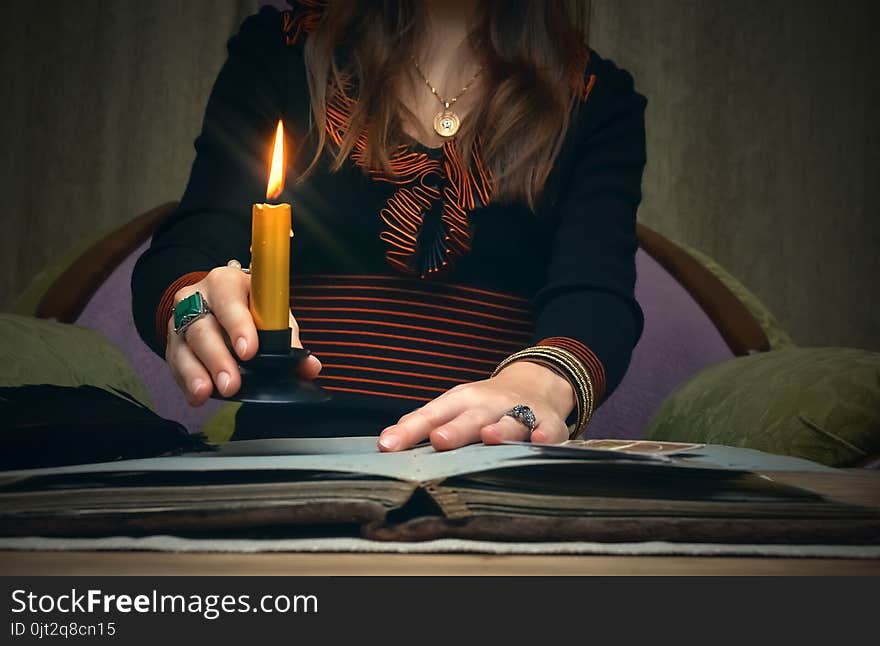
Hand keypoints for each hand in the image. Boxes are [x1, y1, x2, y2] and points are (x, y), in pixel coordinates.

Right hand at [165, 266, 321, 404]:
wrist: (216, 301)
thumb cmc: (249, 306)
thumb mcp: (271, 313)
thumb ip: (289, 339)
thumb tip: (310, 367)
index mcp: (227, 282)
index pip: (230, 300)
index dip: (239, 325)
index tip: (249, 351)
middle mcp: (199, 298)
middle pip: (203, 328)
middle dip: (218, 358)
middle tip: (231, 383)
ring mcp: (181, 320)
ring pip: (186, 347)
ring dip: (198, 373)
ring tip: (209, 391)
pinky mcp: (172, 343)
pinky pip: (176, 364)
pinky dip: (187, 381)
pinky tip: (198, 396)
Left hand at [377, 361, 574, 451]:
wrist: (533, 384)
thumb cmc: (481, 405)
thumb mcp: (450, 408)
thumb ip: (419, 426)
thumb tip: (384, 444)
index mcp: (460, 402)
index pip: (431, 415)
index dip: (410, 430)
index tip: (388, 446)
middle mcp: (488, 405)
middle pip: (470, 418)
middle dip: (456, 429)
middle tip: (439, 440)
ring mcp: (519, 412)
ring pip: (510, 422)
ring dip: (500, 429)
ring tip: (488, 437)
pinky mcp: (547, 423)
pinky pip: (549, 430)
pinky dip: (545, 434)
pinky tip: (539, 440)